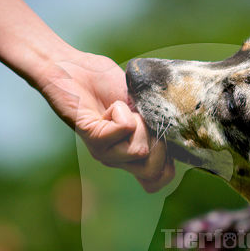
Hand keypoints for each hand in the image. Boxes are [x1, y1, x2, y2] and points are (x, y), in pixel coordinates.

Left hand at [37, 51, 174, 191]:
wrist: (73, 69)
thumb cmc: (106, 83)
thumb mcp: (143, 105)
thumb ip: (158, 123)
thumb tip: (176, 135)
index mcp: (133, 153)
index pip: (157, 181)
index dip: (167, 164)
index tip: (160, 137)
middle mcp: (119, 159)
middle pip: (153, 170)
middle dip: (157, 141)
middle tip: (140, 119)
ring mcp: (106, 153)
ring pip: (140, 150)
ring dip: (138, 122)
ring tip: (120, 110)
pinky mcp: (94, 139)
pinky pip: (124, 129)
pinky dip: (121, 111)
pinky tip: (108, 107)